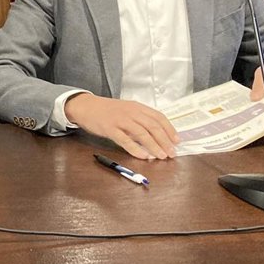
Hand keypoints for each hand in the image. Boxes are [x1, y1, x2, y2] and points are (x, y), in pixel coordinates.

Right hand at [63, 93, 178, 159]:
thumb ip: (140, 119)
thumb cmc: (108, 110)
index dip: (169, 129)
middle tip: (172, 153)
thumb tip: (157, 135)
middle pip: (153, 127)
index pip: (158, 117)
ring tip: (161, 156)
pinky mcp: (110, 129)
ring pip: (142, 134)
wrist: (86, 106)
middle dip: (165, 141)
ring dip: (154, 146)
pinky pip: (126, 141)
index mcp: (137, 107)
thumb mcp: (127, 110)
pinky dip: (136, 149)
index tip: (177, 141)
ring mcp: (120, 120)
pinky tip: (144, 156)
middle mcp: (131, 112)